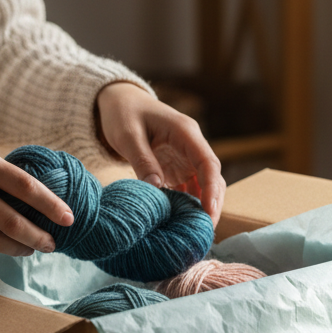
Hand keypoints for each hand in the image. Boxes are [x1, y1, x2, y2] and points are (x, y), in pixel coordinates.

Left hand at [96, 83, 225, 224]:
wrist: (118, 101)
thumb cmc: (123, 113)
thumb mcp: (128, 135)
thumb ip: (142, 161)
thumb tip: (156, 189)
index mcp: (185, 132)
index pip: (208, 163)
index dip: (212, 190)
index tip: (209, 213)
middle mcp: (192, 145)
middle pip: (212, 178)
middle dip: (212, 204)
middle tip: (203, 231)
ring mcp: (186, 157)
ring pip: (204, 185)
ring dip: (201, 207)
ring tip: (194, 231)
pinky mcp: (177, 167)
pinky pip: (188, 188)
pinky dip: (187, 204)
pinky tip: (180, 221)